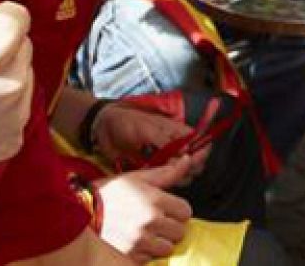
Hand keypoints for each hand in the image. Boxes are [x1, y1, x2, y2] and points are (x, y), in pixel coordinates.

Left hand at [94, 103, 210, 179]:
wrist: (103, 129)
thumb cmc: (126, 123)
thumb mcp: (147, 129)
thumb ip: (166, 141)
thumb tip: (185, 152)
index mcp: (177, 131)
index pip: (200, 142)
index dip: (201, 152)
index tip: (194, 160)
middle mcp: (174, 146)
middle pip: (194, 160)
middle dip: (191, 168)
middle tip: (178, 171)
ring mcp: (164, 158)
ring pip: (182, 172)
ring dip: (180, 177)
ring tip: (168, 177)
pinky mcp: (153, 169)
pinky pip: (165, 178)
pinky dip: (167, 182)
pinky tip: (159, 182)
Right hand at [95, 160, 195, 259]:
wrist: (81, 211)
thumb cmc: (111, 192)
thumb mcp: (139, 178)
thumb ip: (167, 173)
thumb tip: (188, 160)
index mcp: (155, 200)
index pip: (186, 212)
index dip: (178, 210)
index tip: (168, 209)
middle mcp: (150, 222)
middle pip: (180, 232)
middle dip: (171, 227)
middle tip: (157, 221)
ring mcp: (140, 241)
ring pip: (167, 248)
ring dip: (160, 242)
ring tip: (146, 232)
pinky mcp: (130, 256)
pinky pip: (150, 259)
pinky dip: (145, 253)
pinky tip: (135, 241)